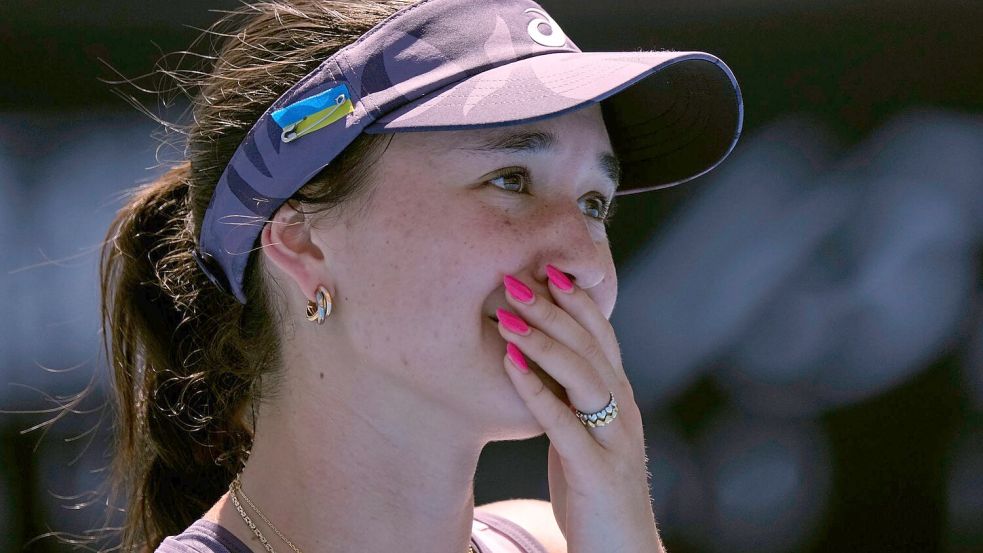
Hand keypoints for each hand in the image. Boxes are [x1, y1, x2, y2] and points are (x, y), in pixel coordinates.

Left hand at [496, 267, 662, 552]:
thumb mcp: (585, 432)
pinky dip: (537, 390)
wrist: (622, 550)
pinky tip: (511, 366)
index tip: (542, 265)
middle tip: (514, 275)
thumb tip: (538, 355)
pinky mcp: (598, 471)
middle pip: (591, 345)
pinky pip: (566, 423)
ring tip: (505, 313)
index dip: (574, 299)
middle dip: (552, 307)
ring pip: (584, 375)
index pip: (601, 335)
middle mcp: (624, 410)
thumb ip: (571, 396)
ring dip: (543, 339)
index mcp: (620, 397)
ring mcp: (615, 439)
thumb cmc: (595, 489)